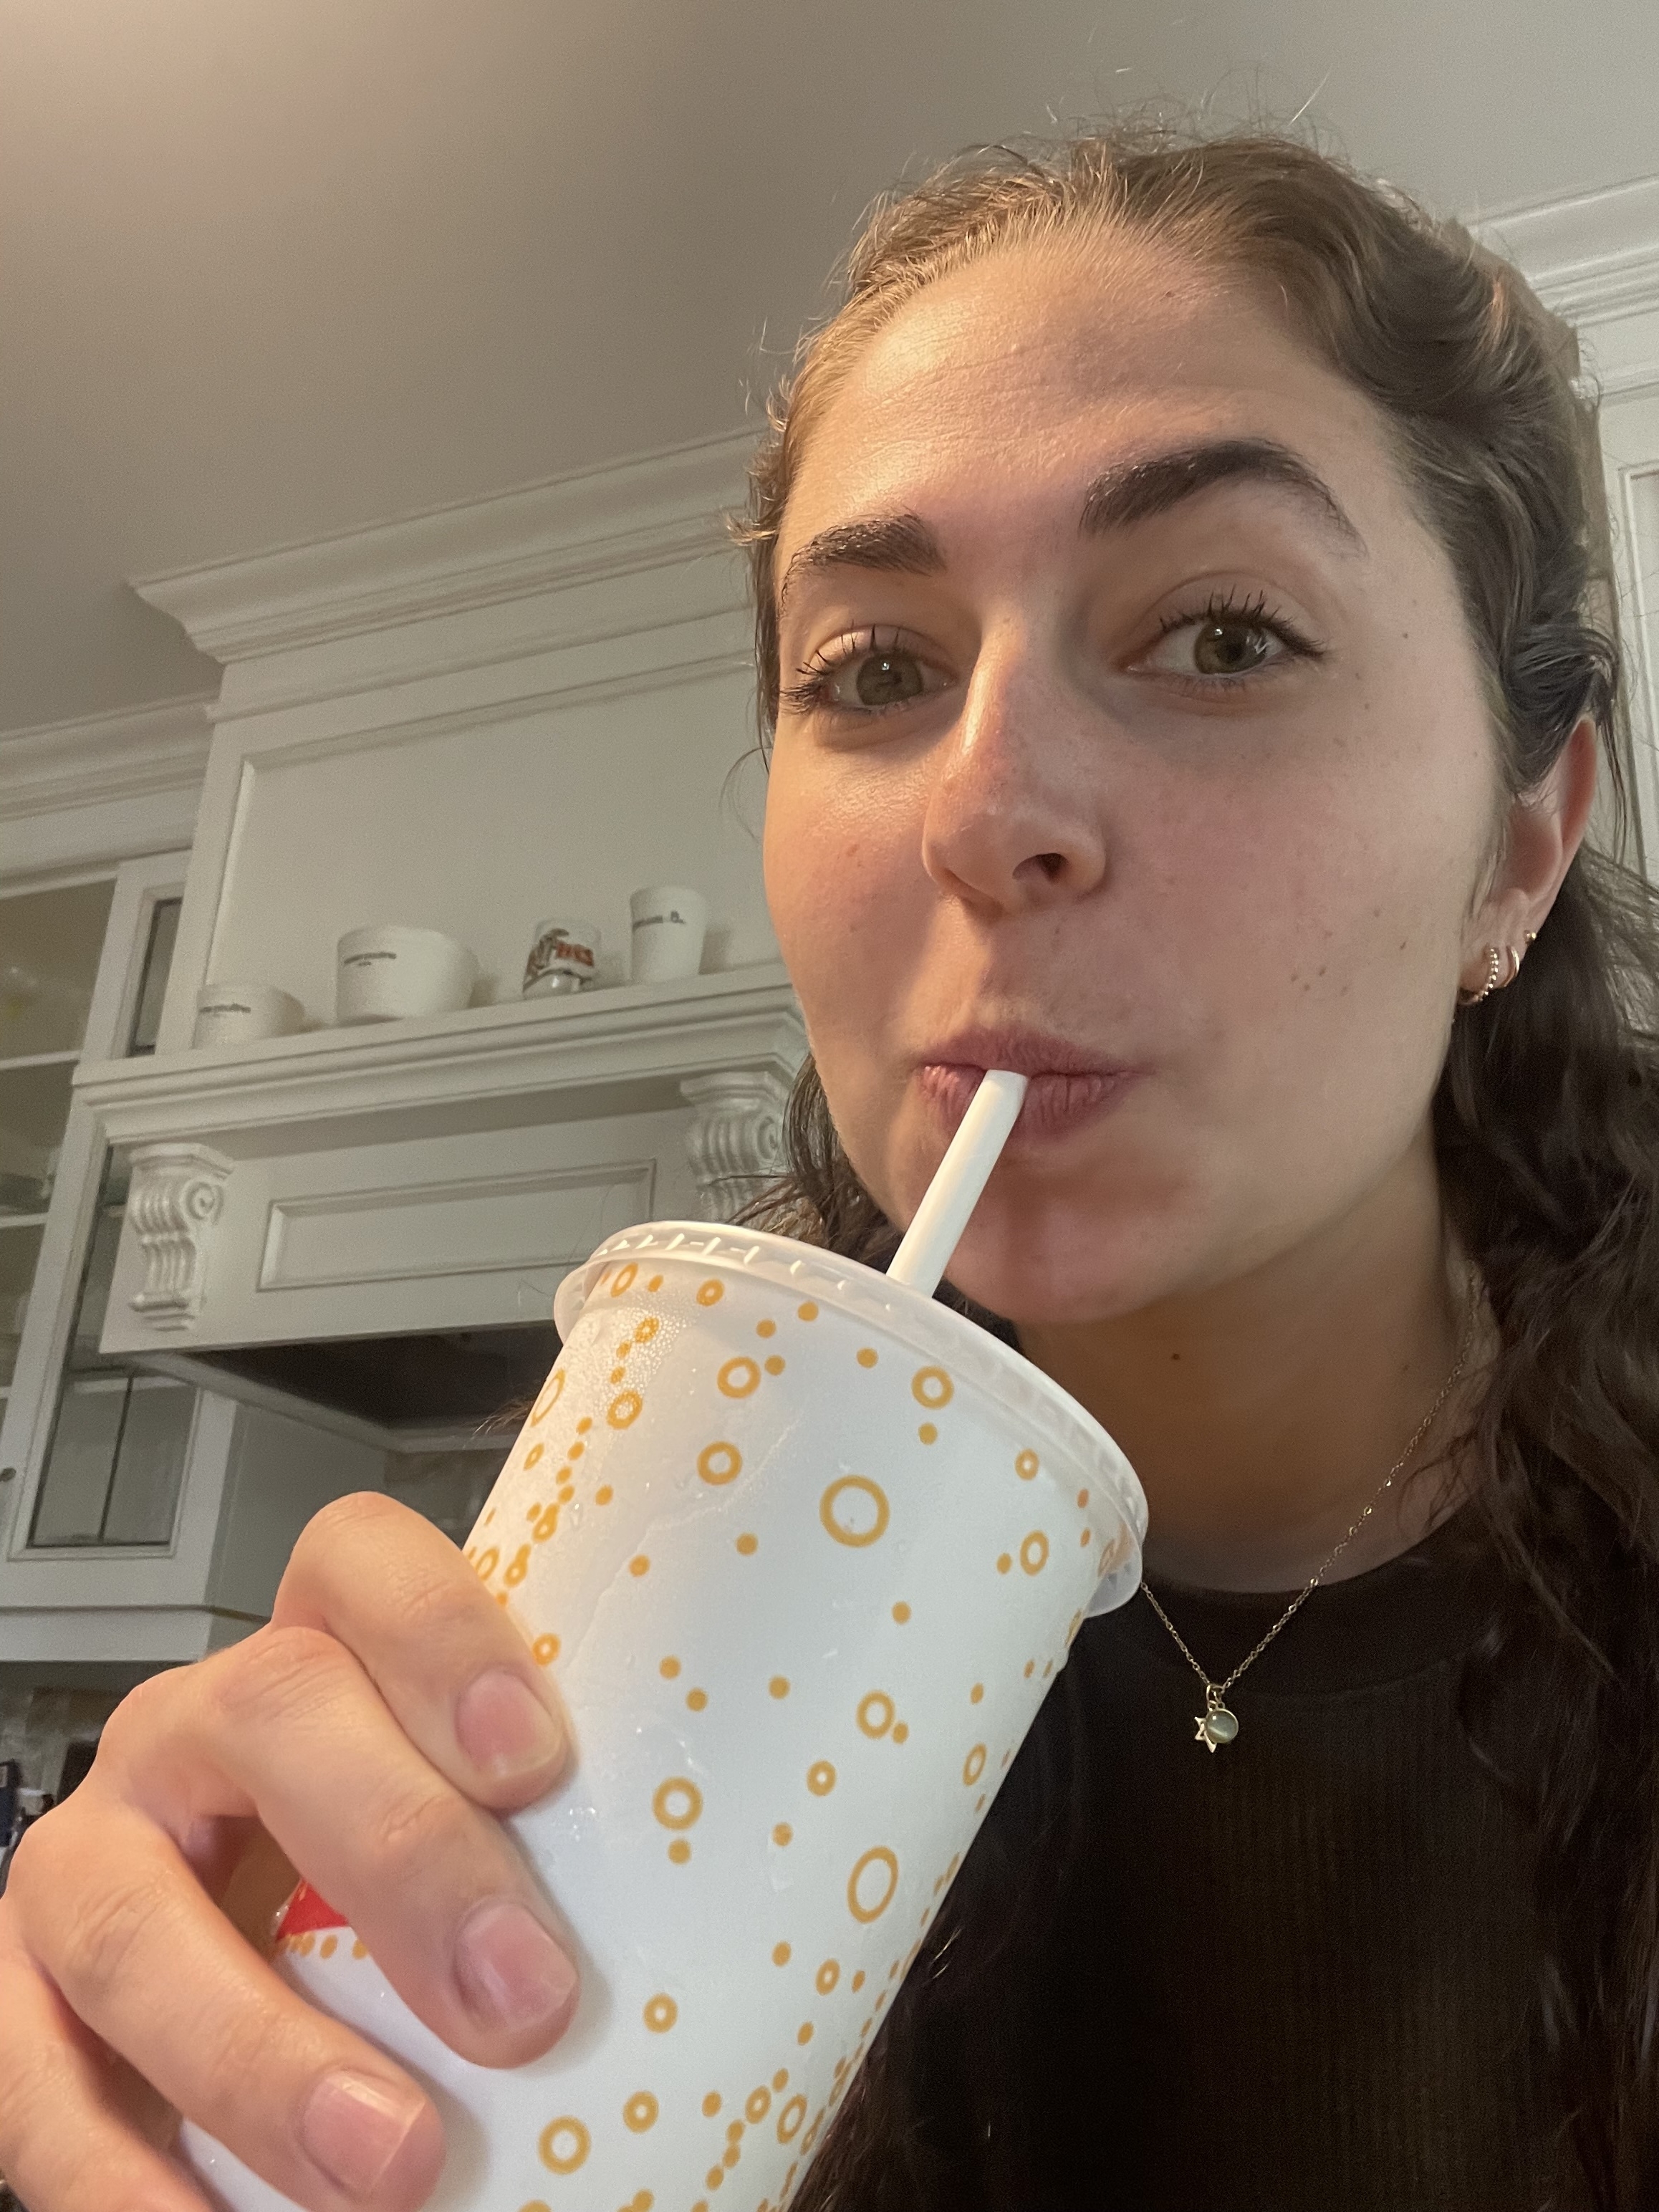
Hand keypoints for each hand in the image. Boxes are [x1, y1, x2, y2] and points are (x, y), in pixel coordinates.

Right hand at [0, 1493, 577, 2211]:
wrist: (255, 1976)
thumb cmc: (408, 1903)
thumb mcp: (488, 1845)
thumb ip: (584, 1859)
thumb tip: (756, 1947)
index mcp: (322, 1657)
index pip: (360, 1566)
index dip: (442, 1631)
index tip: (536, 1758)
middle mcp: (195, 1729)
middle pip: (274, 1712)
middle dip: (402, 1854)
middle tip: (524, 2001)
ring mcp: (94, 1857)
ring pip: (134, 1914)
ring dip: (265, 2052)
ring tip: (399, 2162)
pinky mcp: (19, 2003)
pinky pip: (37, 2083)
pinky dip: (125, 2181)